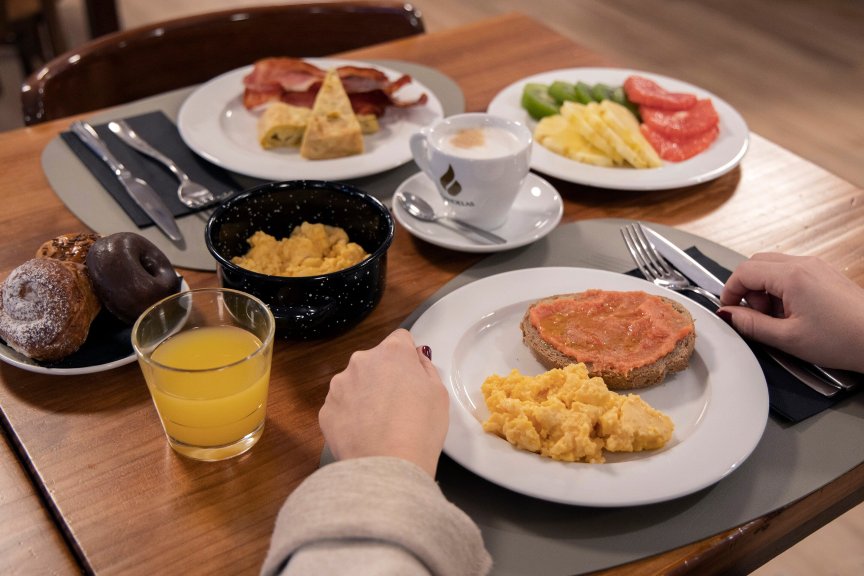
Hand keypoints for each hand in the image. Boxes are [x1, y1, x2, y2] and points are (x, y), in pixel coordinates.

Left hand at [319, 329, 448, 476]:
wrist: (387, 466)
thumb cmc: (420, 428)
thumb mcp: (439, 393)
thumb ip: (425, 368)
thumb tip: (415, 359)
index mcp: (391, 353)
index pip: (400, 340)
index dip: (407, 357)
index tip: (411, 376)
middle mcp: (360, 362)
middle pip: (375, 362)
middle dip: (384, 376)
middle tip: (398, 404)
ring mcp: (339, 386)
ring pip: (355, 383)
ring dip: (364, 395)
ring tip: (379, 423)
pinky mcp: (326, 410)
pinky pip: (341, 407)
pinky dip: (350, 416)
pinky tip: (364, 434)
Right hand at [718, 253, 863, 371]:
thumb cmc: (844, 339)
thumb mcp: (787, 338)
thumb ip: (751, 325)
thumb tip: (727, 315)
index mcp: (792, 276)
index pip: (744, 271)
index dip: (729, 291)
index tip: (728, 310)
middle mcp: (804, 264)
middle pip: (756, 264)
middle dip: (747, 289)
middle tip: (755, 316)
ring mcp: (817, 266)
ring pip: (773, 267)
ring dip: (764, 289)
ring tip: (777, 318)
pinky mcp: (825, 274)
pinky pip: (791, 272)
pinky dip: (782, 289)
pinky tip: (793, 313)